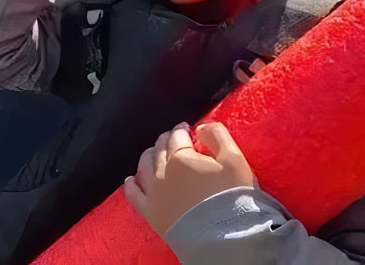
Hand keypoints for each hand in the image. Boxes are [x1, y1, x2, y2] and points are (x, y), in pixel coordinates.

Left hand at [125, 122, 254, 236]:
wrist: (223, 236)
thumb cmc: (231, 196)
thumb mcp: (234, 159)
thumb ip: (217, 136)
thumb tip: (201, 127)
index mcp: (181, 156)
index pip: (177, 135)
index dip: (183, 129)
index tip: (188, 128)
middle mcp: (162, 171)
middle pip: (159, 148)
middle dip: (167, 140)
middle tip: (175, 139)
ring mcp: (153, 192)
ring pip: (144, 166)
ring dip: (150, 155)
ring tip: (156, 153)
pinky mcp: (150, 212)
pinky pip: (133, 194)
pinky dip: (131, 184)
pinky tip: (131, 179)